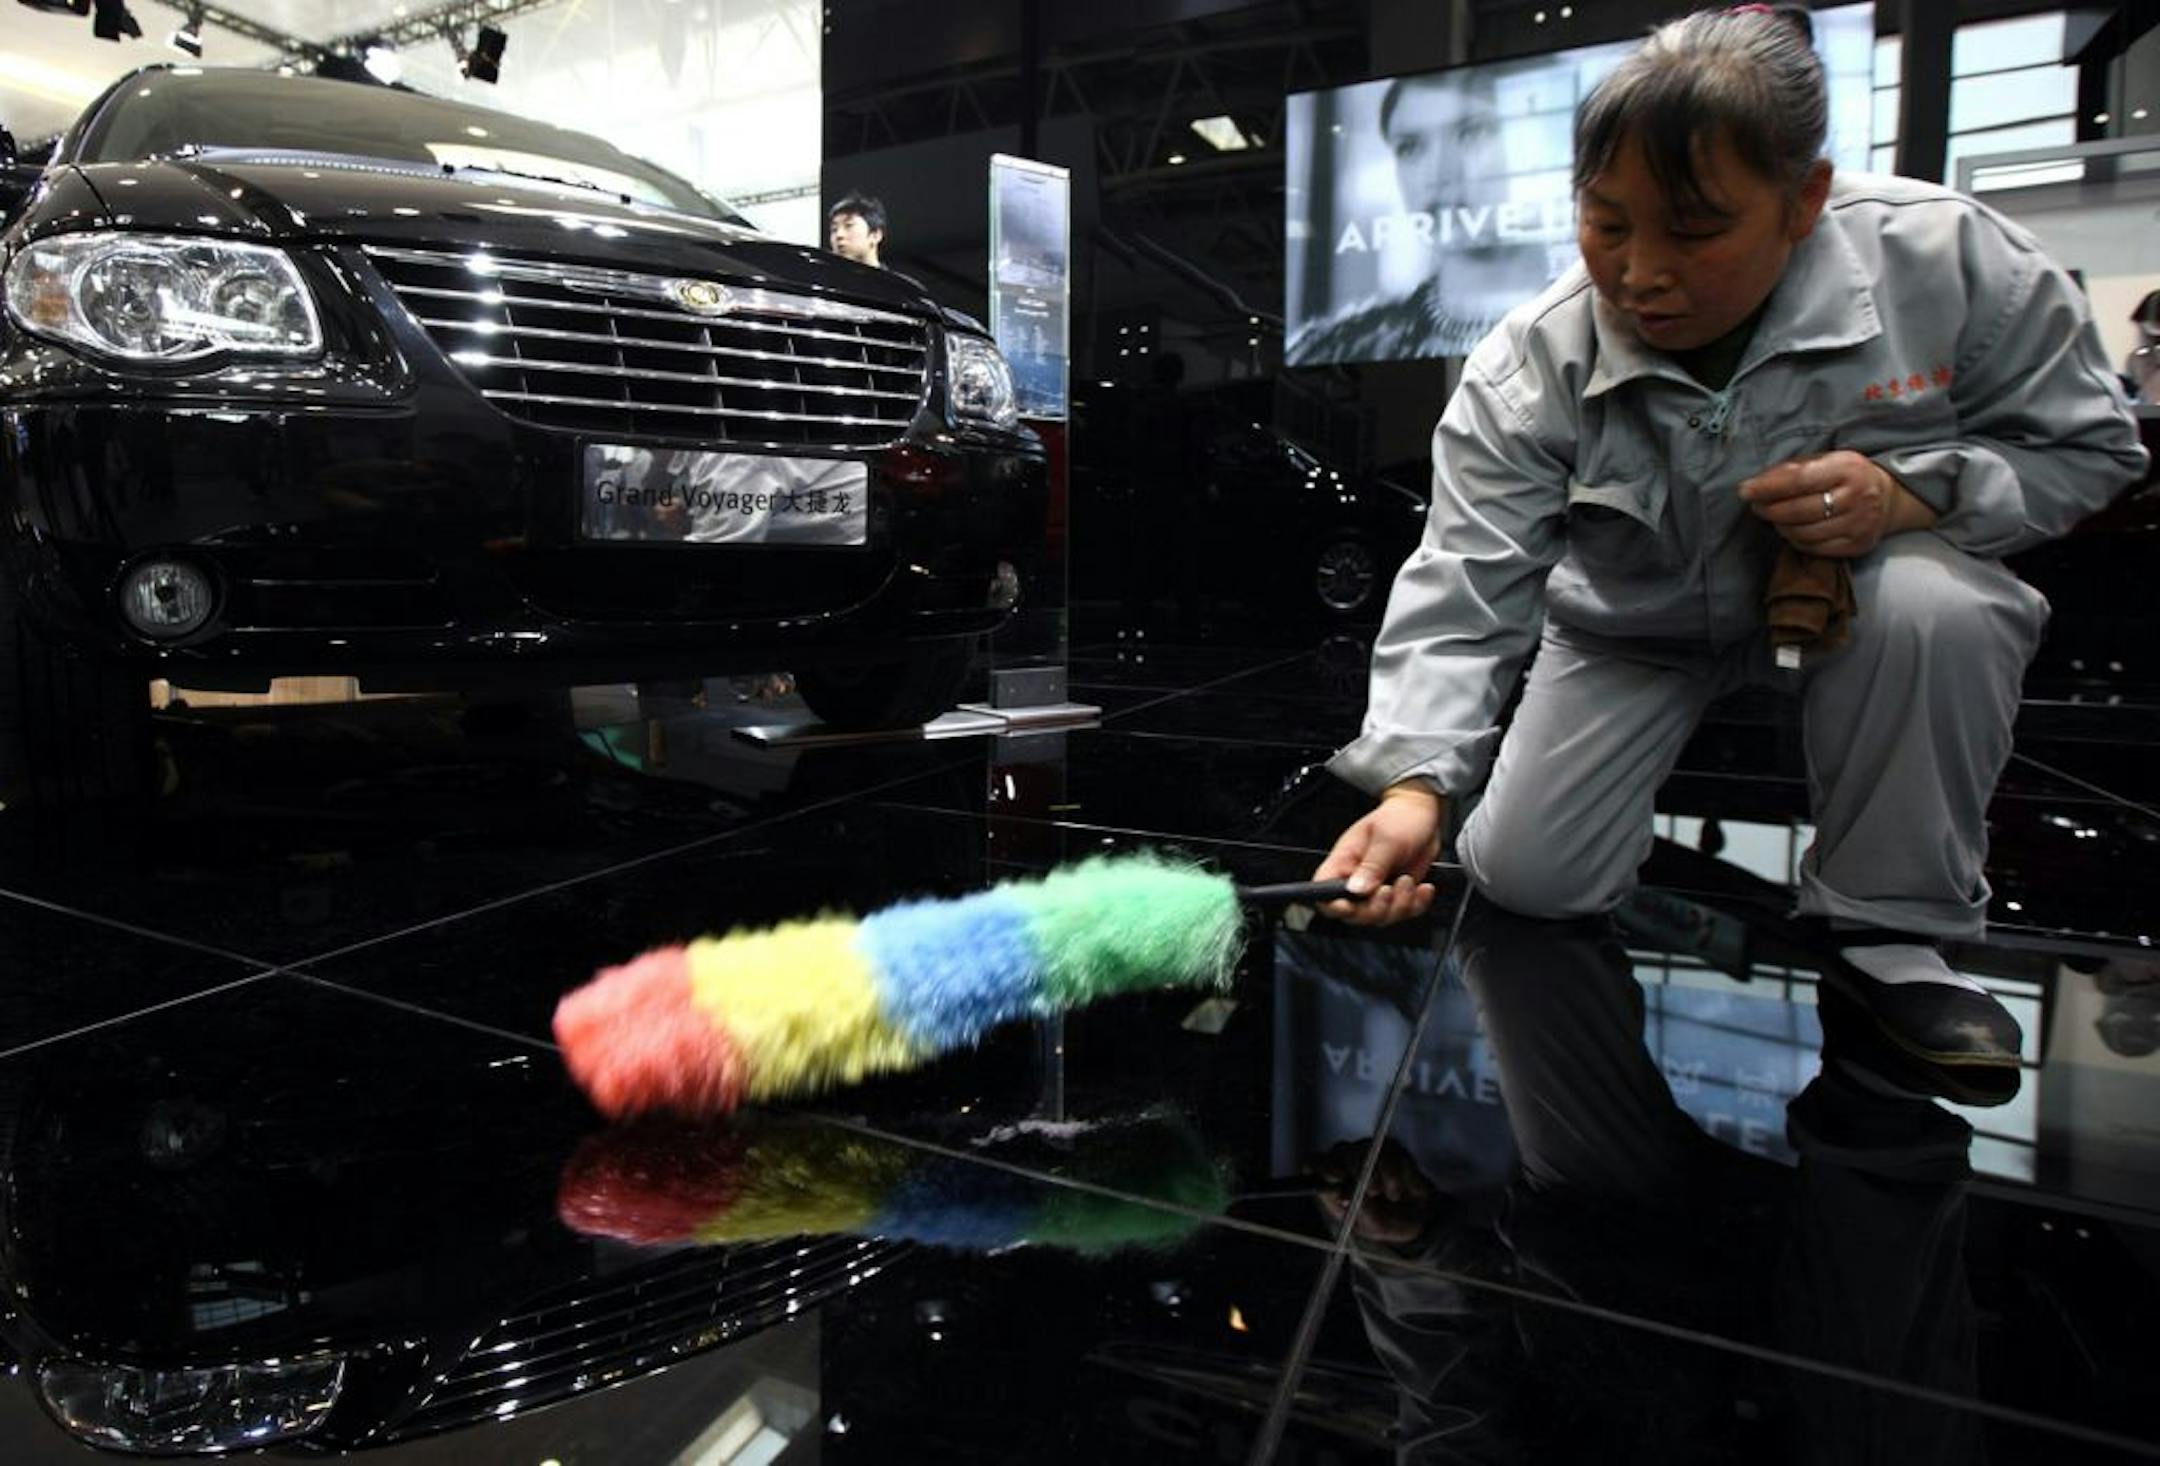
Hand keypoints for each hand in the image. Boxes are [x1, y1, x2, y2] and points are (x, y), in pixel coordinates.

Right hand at [1314, 782, 1443, 926]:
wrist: (1422, 815)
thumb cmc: (1399, 818)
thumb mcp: (1387, 838)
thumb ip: (1373, 865)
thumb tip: (1356, 890)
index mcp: (1343, 862)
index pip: (1323, 890)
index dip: (1332, 904)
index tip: (1351, 905)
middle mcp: (1357, 879)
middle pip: (1354, 913)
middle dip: (1375, 908)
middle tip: (1390, 889)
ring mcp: (1377, 889)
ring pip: (1381, 917)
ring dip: (1399, 906)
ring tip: (1408, 881)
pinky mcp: (1397, 894)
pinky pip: (1404, 913)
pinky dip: (1416, 905)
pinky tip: (1422, 889)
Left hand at [1314, 1138, 1436, 1247]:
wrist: (1415, 1218)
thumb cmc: (1384, 1221)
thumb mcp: (1371, 1225)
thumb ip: (1360, 1210)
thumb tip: (1348, 1196)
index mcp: (1331, 1181)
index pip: (1314, 1164)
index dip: (1322, 1167)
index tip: (1337, 1178)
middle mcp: (1345, 1161)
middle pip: (1339, 1151)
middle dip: (1354, 1169)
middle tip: (1371, 1190)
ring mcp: (1366, 1151)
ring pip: (1365, 1150)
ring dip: (1379, 1176)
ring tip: (1390, 1197)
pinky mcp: (1389, 1147)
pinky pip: (1389, 1153)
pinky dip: (1395, 1175)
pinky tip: (1396, 1191)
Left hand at [1739, 450, 1935, 558]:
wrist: (1889, 498)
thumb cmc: (1846, 476)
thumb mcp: (1826, 461)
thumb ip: (1792, 470)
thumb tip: (1754, 485)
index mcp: (1847, 468)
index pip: (1799, 480)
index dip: (1768, 487)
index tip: (1745, 491)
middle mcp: (1857, 496)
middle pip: (1799, 510)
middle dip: (1770, 510)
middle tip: (1757, 506)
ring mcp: (1859, 524)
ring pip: (1804, 533)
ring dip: (1781, 526)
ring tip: (1775, 518)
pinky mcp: (1857, 545)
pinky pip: (1814, 548)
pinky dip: (1796, 540)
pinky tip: (1793, 530)